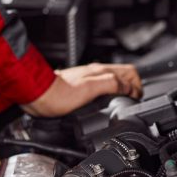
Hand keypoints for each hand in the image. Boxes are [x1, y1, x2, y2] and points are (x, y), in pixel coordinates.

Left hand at [22, 63, 142, 117]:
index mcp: (101, 71)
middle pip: (124, 76)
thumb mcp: (90, 90)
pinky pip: (103, 88)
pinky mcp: (82, 88)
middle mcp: (96, 73)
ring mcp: (89, 79)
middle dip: (132, 88)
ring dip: (122, 91)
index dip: (137, 86)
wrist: (38, 96)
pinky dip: (110, 95)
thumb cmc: (59, 95)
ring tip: (122, 104)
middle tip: (132, 102)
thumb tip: (128, 88)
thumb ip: (111, 84)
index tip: (135, 99)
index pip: (130, 71)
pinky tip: (106, 105)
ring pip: (114, 82)